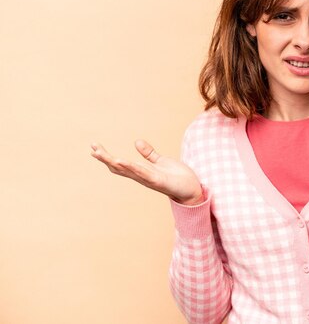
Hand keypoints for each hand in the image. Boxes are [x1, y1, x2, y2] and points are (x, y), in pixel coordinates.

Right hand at [90, 139, 204, 204]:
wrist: (192, 189)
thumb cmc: (177, 177)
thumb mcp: (161, 161)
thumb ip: (149, 153)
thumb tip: (136, 141)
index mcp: (141, 172)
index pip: (119, 164)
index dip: (106, 157)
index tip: (94, 147)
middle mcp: (141, 177)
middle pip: (118, 167)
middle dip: (105, 158)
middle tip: (92, 148)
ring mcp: (149, 179)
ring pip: (128, 170)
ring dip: (115, 162)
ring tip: (101, 154)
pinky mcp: (159, 181)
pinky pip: (143, 173)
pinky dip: (133, 167)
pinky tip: (123, 161)